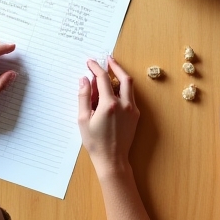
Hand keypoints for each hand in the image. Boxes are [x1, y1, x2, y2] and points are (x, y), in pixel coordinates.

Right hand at [78, 57, 138, 178]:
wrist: (112, 159)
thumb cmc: (95, 142)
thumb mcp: (83, 120)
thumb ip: (84, 97)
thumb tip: (84, 79)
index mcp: (109, 104)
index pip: (103, 78)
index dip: (96, 67)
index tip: (90, 62)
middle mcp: (124, 104)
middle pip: (123, 77)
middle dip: (115, 66)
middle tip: (107, 59)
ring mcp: (132, 109)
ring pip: (129, 86)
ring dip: (120, 76)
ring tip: (110, 72)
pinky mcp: (136, 115)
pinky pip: (130, 96)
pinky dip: (122, 89)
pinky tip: (114, 91)